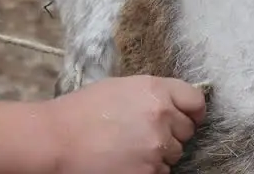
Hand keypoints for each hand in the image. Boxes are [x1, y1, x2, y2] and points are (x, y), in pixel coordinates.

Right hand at [43, 75, 205, 173]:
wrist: (57, 140)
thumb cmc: (81, 111)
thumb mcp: (119, 88)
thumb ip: (150, 94)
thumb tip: (173, 103)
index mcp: (154, 90)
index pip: (195, 101)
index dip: (193, 111)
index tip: (187, 117)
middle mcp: (162, 116)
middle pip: (187, 130)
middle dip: (172, 133)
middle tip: (143, 133)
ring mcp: (157, 147)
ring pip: (175, 154)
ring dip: (159, 153)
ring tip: (129, 147)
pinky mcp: (150, 172)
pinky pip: (162, 172)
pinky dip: (148, 169)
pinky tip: (126, 160)